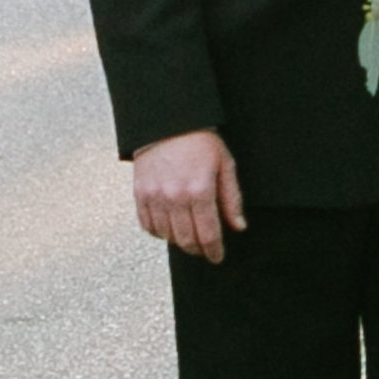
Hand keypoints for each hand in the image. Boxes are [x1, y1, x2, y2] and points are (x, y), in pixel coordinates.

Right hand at [132, 129, 245, 262]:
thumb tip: (238, 226)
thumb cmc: (200, 140)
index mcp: (200, 189)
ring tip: (189, 237)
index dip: (214, 251)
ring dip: (179, 242)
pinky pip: (148, 226)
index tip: (217, 257)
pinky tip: (169, 228)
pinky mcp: (140, 194)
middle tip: (205, 250)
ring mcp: (155, 196)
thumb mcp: (224, 164)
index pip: (208, 234)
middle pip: (186, 240)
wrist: (167, 121)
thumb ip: (232, 198)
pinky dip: (159, 232)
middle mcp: (175, 196)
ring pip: (167, 236)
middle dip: (198, 250)